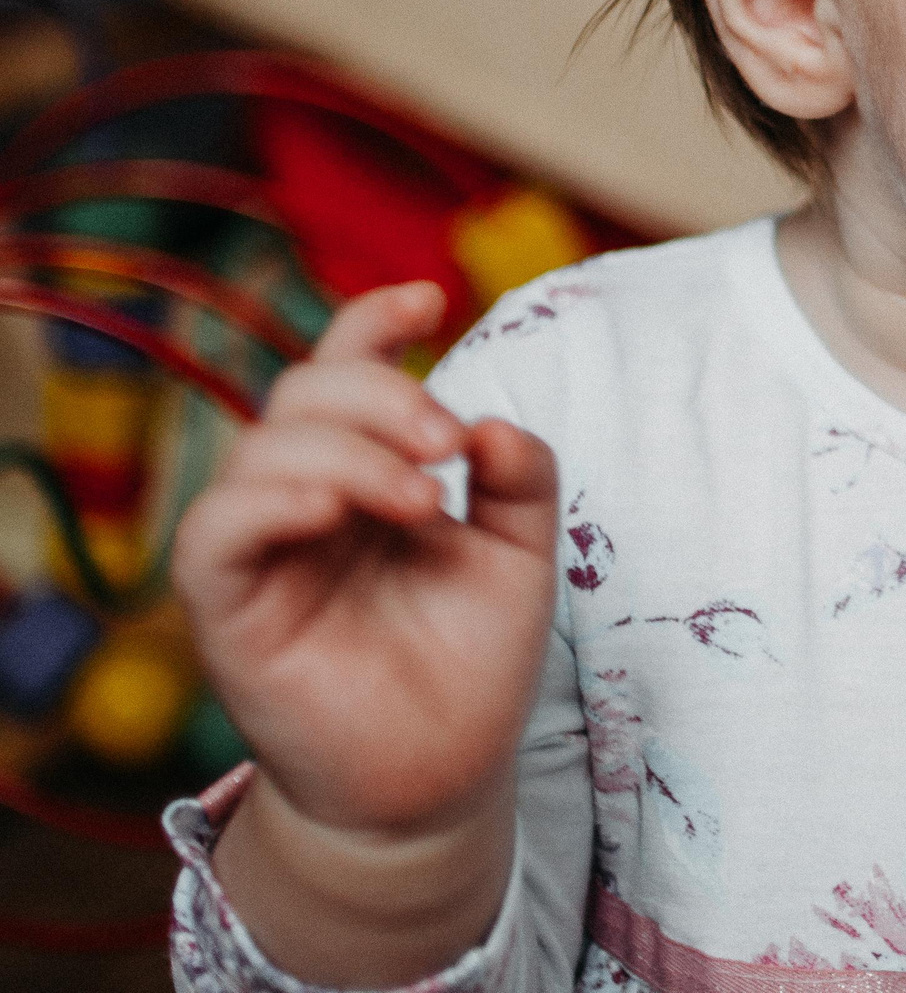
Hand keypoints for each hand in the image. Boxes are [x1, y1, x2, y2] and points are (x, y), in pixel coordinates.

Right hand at [173, 280, 557, 838]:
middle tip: (446, 442)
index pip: (345, 370)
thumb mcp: (523, 556)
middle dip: (380, 393)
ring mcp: (264, 551)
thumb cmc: (472, 662)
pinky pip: (215, 533)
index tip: (431, 296)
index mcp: (368, 472)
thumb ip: (523, 480)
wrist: (443, 777)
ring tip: (420, 495)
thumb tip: (493, 425)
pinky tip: (337, 513)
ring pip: (262, 450)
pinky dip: (271, 503)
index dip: (373, 322)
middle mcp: (307, 499)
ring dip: (344, 451)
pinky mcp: (229, 611)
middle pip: (305, 392)